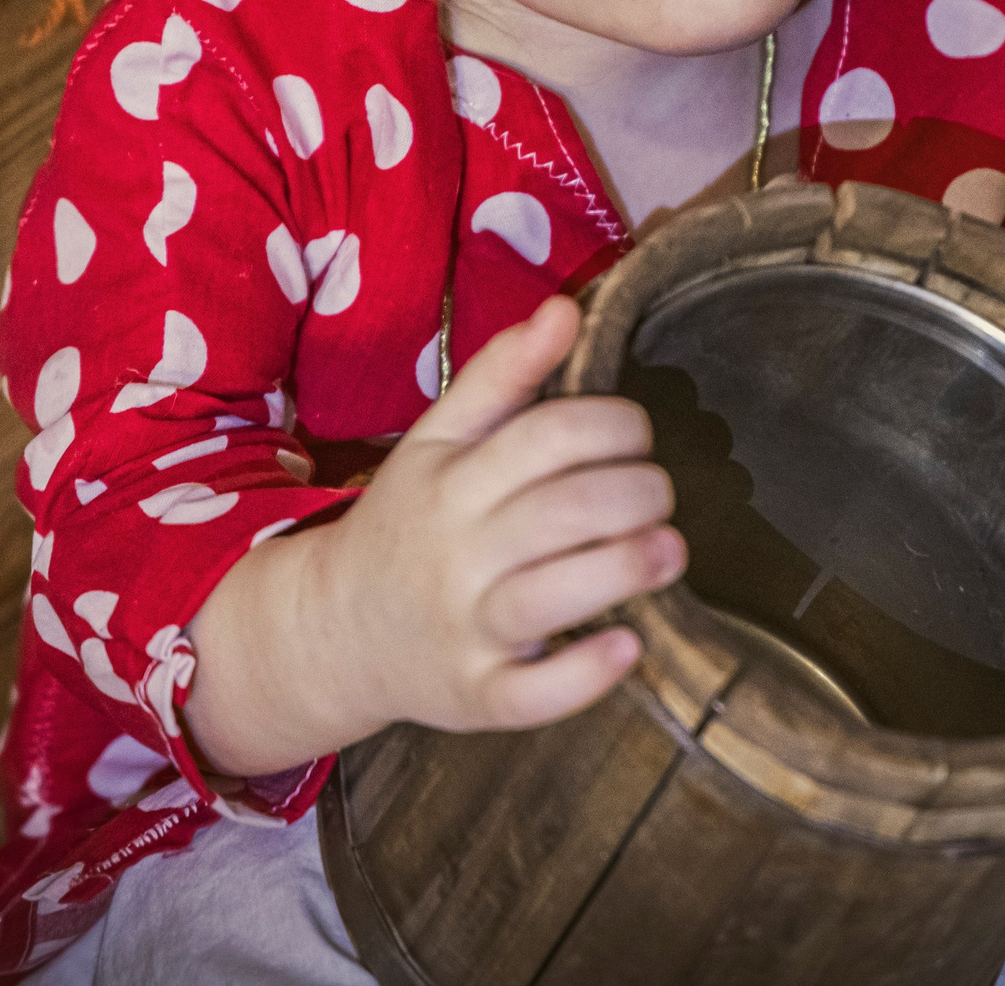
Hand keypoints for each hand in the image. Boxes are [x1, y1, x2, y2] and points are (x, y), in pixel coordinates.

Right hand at [185, 296, 682, 772]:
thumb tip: (566, 308)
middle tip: (658, 494)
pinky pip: (534, 694)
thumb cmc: (412, 523)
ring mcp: (465, 628)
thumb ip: (504, 372)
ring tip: (668, 551)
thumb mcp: (439, 439)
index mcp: (451, 479)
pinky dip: (586, 671)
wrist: (336, 629)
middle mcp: (455, 551)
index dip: (615, 424)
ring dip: (630, 568)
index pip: (549, 434)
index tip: (635, 435)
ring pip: (556, 595)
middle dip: (639, 494)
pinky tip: (627, 644)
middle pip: (565, 511)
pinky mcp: (477, 695)